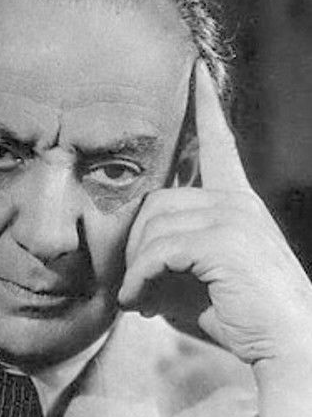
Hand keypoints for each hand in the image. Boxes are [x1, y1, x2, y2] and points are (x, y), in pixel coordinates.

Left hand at [118, 60, 311, 416]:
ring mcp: (232, 218)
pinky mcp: (223, 242)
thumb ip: (168, 262)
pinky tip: (138, 302)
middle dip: (134, 244)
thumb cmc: (240, 315)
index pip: (219, 142)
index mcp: (236, 202)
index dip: (207, 105)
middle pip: (157, 200)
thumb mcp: (197, 283)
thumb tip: (130, 268)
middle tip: (132, 284)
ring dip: (135, 268)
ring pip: (153, 226)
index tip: (197, 70)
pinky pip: (159, 250)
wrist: (286, 346)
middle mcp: (236, 201)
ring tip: (136, 298)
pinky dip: (140, 279)